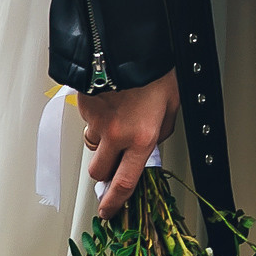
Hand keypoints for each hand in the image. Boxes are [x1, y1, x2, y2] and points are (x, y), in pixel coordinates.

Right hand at [79, 69, 179, 221]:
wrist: (129, 43)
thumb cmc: (154, 70)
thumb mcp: (171, 104)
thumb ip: (161, 131)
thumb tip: (153, 142)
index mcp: (141, 138)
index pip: (124, 183)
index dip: (115, 203)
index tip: (108, 212)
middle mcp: (115, 134)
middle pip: (99, 171)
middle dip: (104, 171)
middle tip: (112, 161)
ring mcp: (96, 120)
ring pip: (91, 145)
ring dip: (100, 141)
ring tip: (114, 121)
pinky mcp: (83, 105)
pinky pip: (87, 120)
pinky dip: (96, 116)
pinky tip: (108, 101)